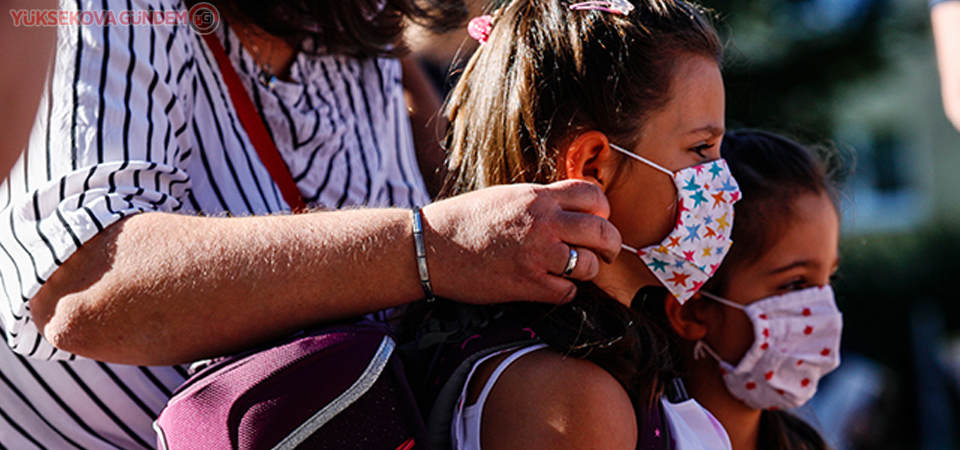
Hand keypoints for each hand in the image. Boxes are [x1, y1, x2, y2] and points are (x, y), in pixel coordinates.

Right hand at [422, 180, 621, 303]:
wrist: (432, 247)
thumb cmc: (465, 220)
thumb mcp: (507, 195)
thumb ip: (541, 201)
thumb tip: (571, 210)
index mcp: (538, 196)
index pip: (594, 196)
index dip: (603, 210)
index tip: (598, 221)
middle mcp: (543, 222)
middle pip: (603, 231)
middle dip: (611, 245)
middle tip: (607, 253)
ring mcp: (538, 255)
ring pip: (590, 266)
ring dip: (588, 271)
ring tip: (576, 272)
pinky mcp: (528, 285)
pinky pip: (568, 292)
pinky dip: (565, 292)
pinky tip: (552, 287)